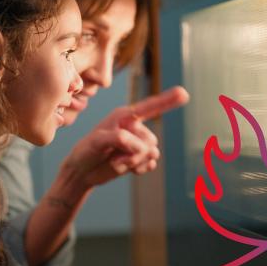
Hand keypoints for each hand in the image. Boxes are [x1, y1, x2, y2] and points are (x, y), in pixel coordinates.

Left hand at [59, 86, 188, 188]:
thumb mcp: (97, 142)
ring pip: (152, 152)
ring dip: (134, 161)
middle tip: (112, 157)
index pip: (149, 107)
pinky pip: (151, 163)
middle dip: (133, 152)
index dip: (167, 100)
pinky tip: (127, 169)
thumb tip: (138, 145)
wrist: (83, 172)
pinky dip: (140, 168)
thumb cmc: (86, 152)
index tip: (183, 93)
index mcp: (124, 116)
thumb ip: (118, 138)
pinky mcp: (139, 157)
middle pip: (150, 140)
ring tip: (115, 162)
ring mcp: (137, 142)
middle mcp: (133, 127)